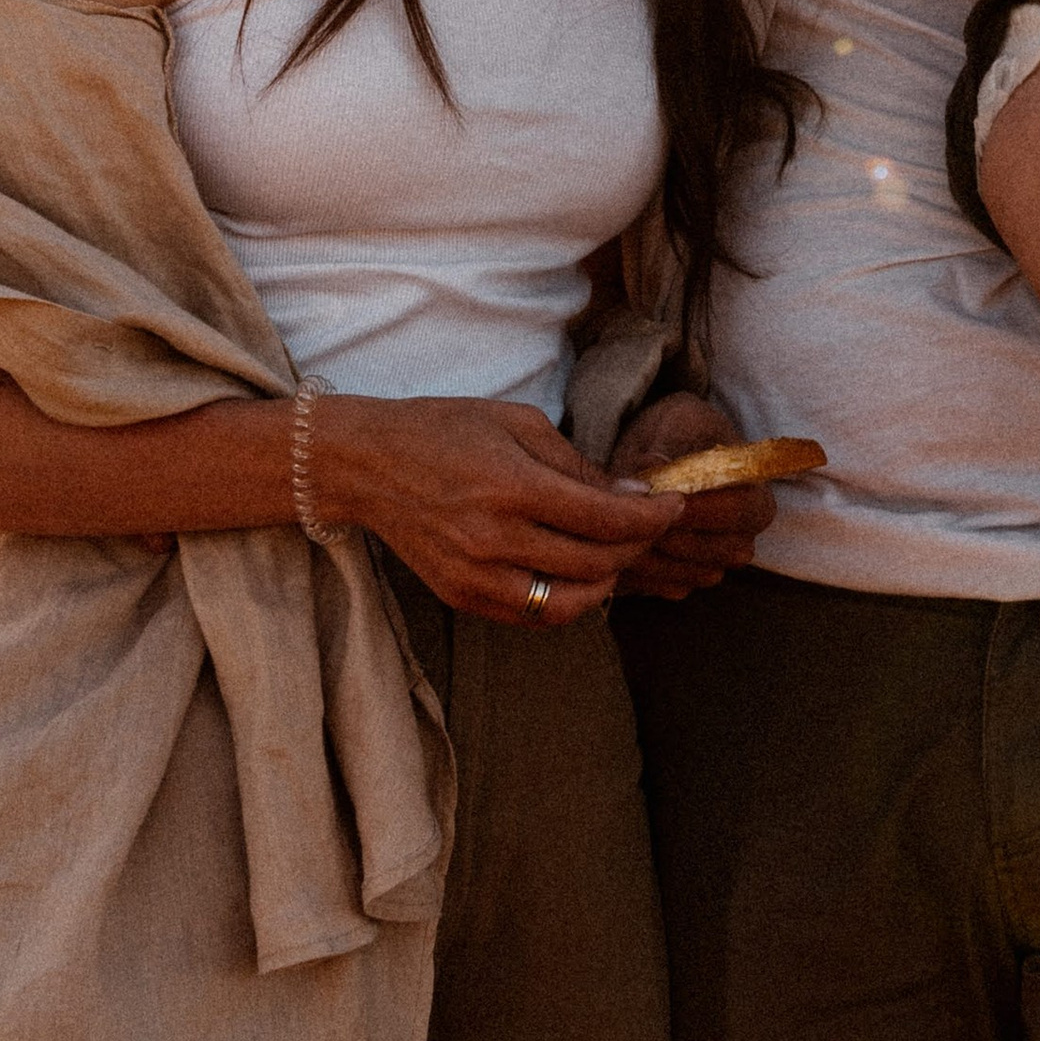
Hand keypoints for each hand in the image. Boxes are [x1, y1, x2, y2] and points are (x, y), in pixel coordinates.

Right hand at [310, 393, 661, 626]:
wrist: (367, 465)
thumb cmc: (444, 430)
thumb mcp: (517, 423)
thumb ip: (577, 464)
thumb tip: (632, 494)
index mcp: (511, 486)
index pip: (605, 517)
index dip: (651, 516)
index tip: (671, 506)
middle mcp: (494, 539)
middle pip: (596, 564)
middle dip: (637, 546)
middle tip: (648, 526)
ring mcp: (476, 576)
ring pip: (570, 604)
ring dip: (607, 583)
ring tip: (615, 557)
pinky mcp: (462, 598)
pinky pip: (533, 617)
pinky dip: (567, 602)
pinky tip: (576, 576)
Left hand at [610, 391, 777, 601]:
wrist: (660, 450)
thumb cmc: (676, 432)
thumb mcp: (674, 423)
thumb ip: (666, 444)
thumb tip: (654, 464)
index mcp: (755, 494)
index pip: (740, 512)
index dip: (699, 509)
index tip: (658, 498)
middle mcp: (743, 537)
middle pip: (715, 551)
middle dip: (668, 535)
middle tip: (628, 515)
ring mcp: (716, 563)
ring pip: (689, 574)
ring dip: (651, 556)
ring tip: (615, 529)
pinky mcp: (687, 580)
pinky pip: (667, 587)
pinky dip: (641, 572)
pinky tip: (615, 546)